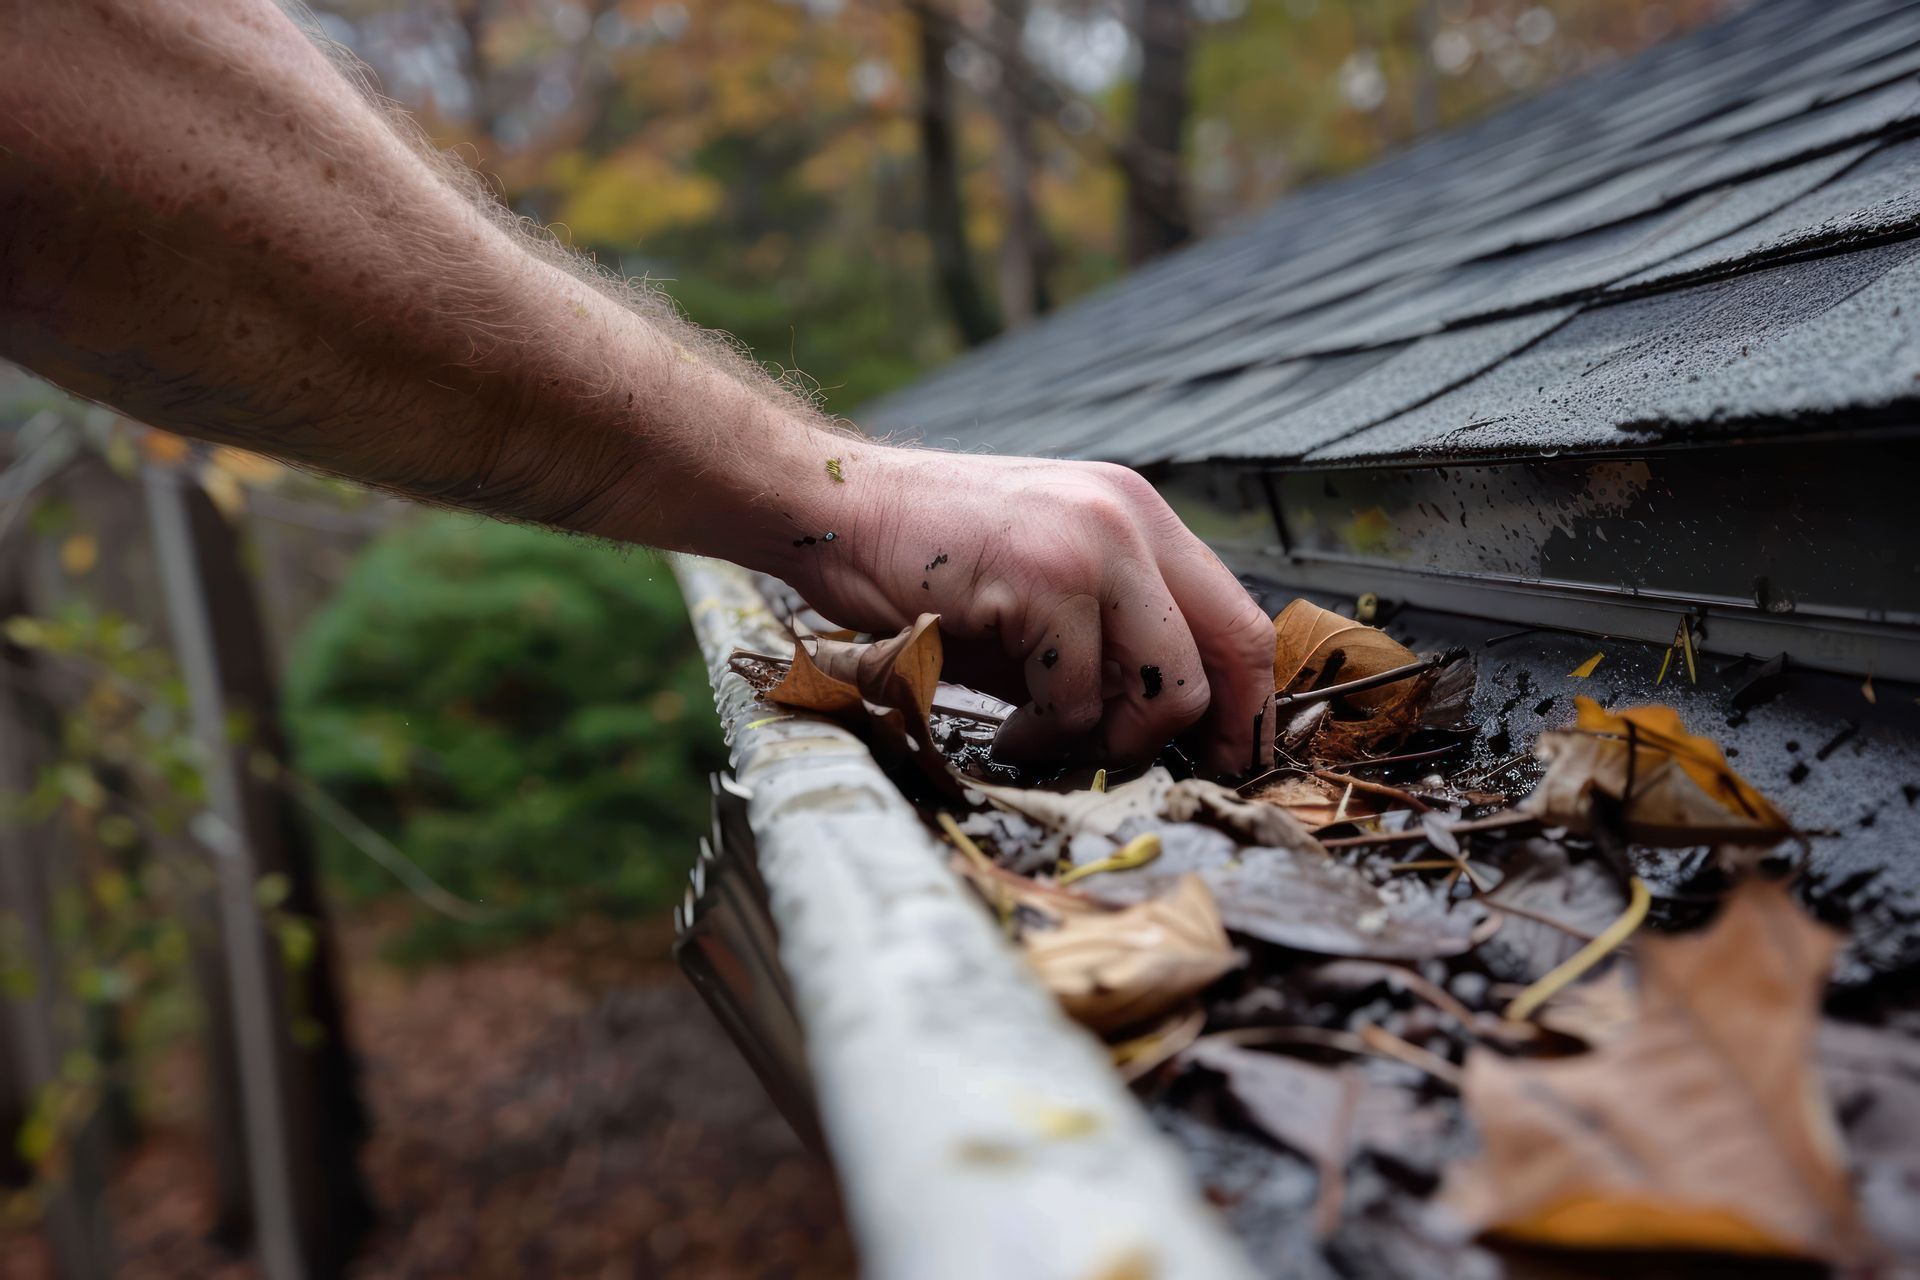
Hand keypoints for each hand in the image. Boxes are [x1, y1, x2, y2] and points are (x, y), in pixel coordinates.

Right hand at [780, 445, 1276, 775]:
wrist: (831, 510)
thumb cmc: (926, 561)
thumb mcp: (1040, 591)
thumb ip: (1109, 642)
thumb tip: (1168, 730)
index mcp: (1140, 516)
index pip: (1241, 618)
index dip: (1249, 701)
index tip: (1232, 757)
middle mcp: (1131, 520)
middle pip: (1226, 655)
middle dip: (1191, 734)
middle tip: (1128, 759)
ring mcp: (1093, 545)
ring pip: (1166, 689)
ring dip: (1105, 738)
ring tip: (1042, 733)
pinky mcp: (1044, 581)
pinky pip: (1077, 700)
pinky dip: (1042, 734)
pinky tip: (1005, 725)